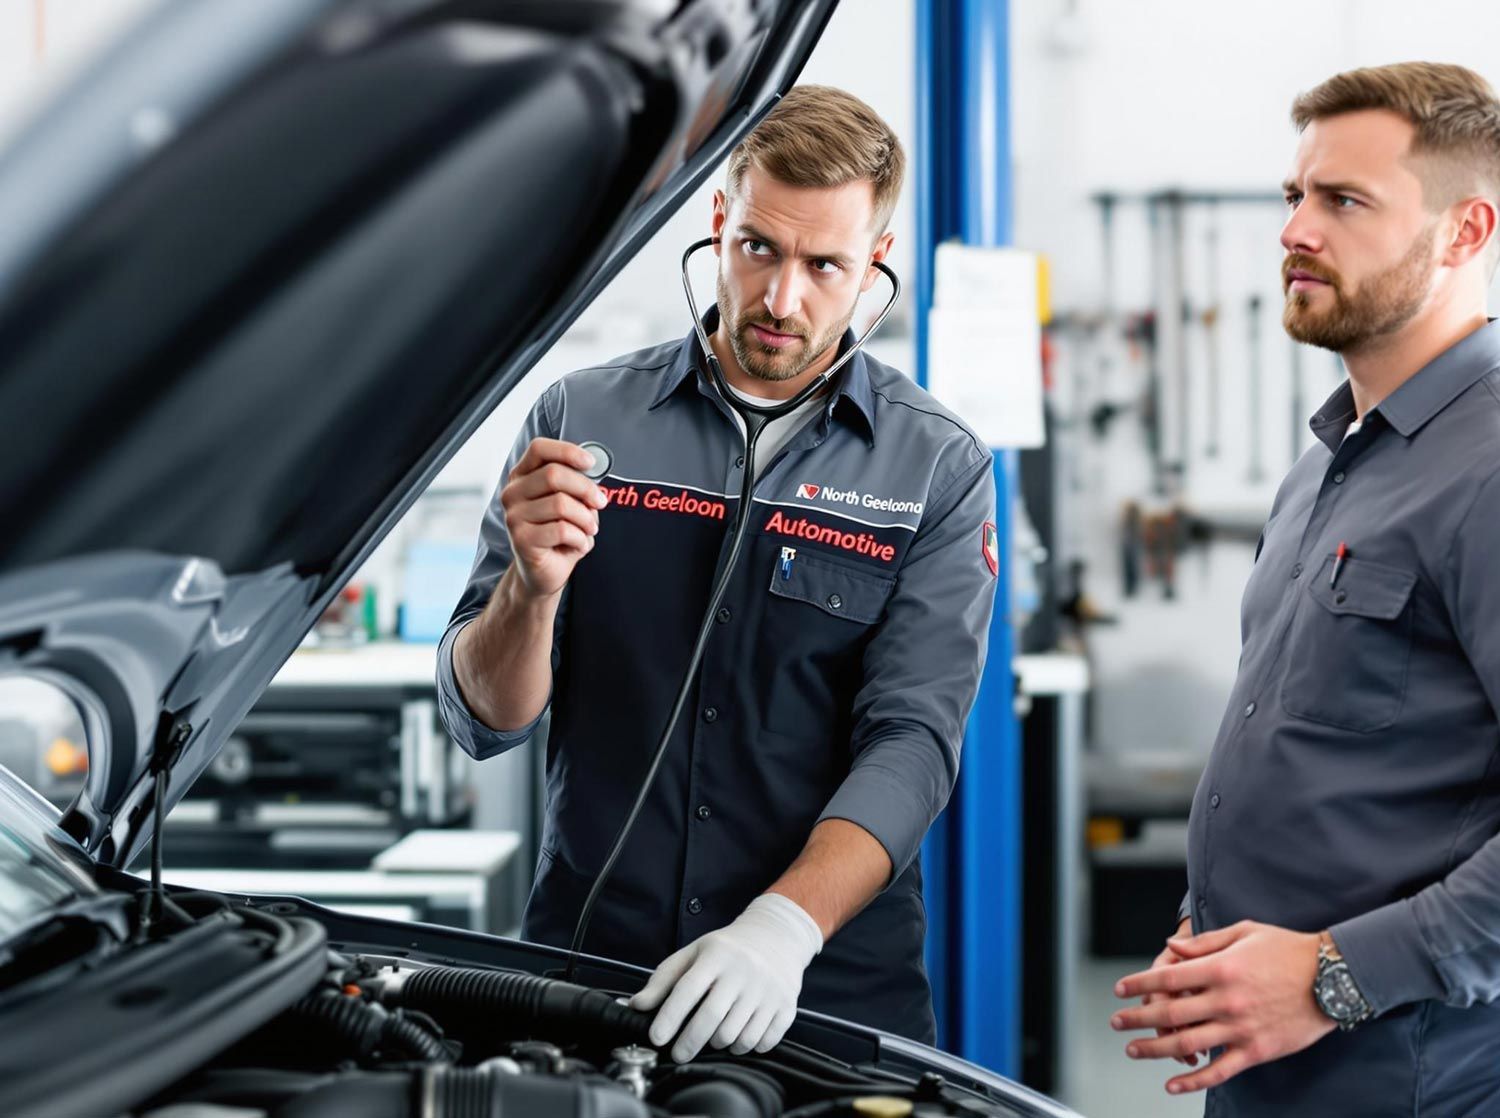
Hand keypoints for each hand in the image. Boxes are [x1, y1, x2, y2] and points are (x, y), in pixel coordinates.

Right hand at [500, 438, 608, 597]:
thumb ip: (578, 486)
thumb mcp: (572, 504)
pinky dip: (580, 538)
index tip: (590, 463)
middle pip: (554, 475)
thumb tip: (594, 476)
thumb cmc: (559, 533)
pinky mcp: (521, 539)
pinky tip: (579, 544)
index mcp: (522, 476)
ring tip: (589, 530)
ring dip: (585, 519)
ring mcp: (513, 516)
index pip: (539, 449)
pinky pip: (562, 530)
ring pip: (561, 504)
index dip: (567, 451)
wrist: (544, 572)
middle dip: (586, 489)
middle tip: (601, 503)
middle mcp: (512, 493)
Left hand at [628, 893, 822, 1062]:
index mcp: (717, 955)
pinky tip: (739, 1034)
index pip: (688, 989)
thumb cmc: (727, 949)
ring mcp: (768, 990)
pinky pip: (761, 1042)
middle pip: (712, 1018)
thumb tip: (636, 1006)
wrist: (777, 937)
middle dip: (689, 1043)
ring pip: (736, 1036)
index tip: (656, 1038)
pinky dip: (746, 1047)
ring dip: (719, 1044)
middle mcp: (744, 971)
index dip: (669, 1017)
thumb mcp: (693, 954)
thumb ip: (663, 980)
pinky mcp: (786, 1007)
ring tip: (713, 1034)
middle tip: (678, 1054)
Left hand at [1111, 921, 1334, 1095]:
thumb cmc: (1287, 950)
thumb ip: (1204, 943)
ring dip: (1154, 1049)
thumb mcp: (1244, 933)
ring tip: (1133, 1050)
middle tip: (1117, 1022)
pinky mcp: (1257, 1051)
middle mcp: (1226, 1000)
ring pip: (1187, 1043)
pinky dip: (1192, 1080)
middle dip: (1137, 1019)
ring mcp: (1241, 1028)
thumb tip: (1171, 946)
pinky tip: (1172, 1084)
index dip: (1138, 985)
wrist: (1334, 978)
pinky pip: (1219, 1071)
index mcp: (1221, 968)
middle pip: (1169, 1013)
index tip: (1120, 990)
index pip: (1167, 978)